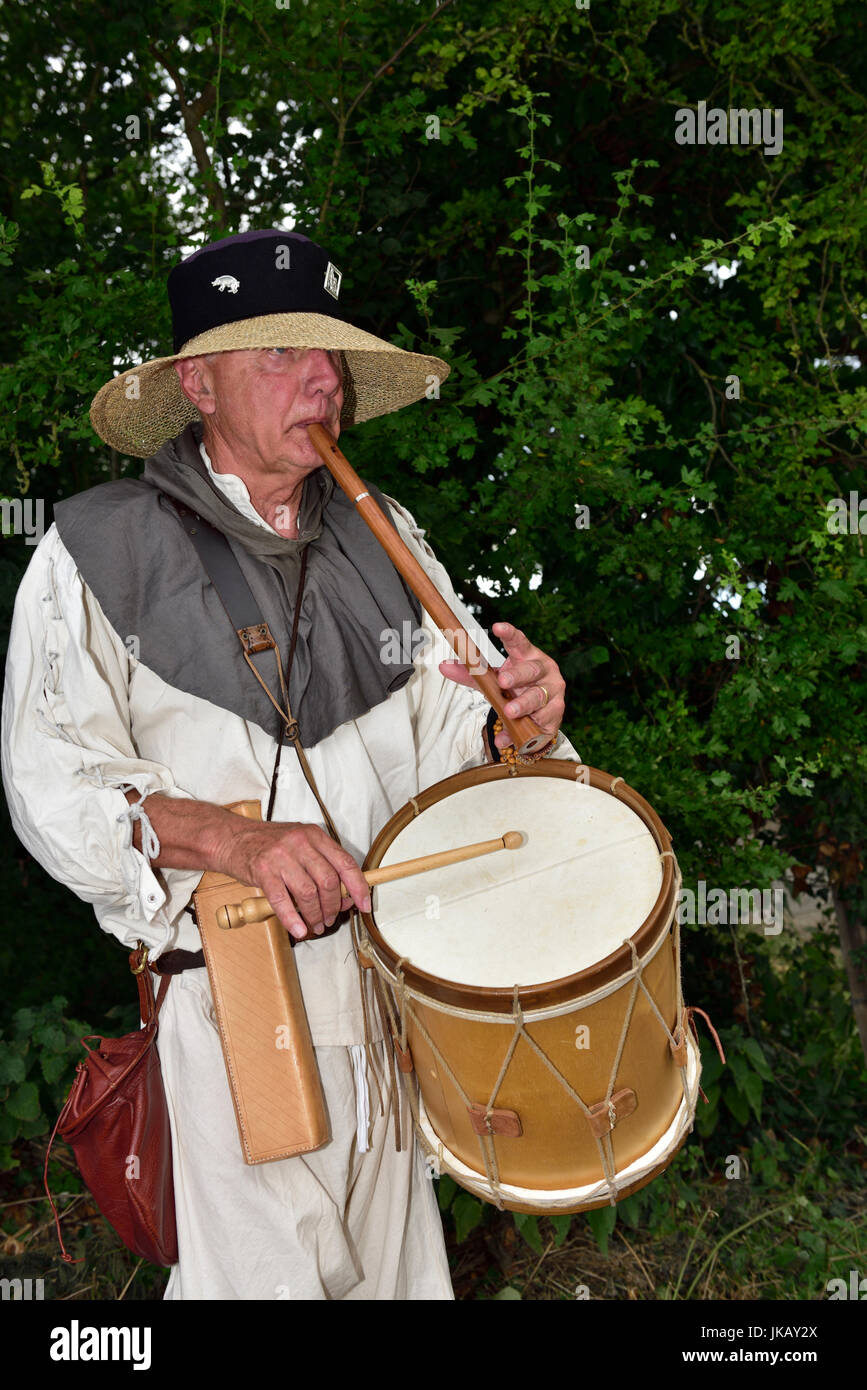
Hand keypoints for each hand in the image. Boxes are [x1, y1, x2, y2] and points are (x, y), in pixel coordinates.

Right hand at [216, 819, 370, 940]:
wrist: (233, 839)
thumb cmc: (270, 845)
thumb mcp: (301, 845)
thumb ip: (323, 865)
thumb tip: (345, 896)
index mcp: (314, 835)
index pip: (345, 863)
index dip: (358, 887)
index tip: (364, 904)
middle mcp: (300, 843)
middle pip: (328, 881)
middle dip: (333, 906)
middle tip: (331, 919)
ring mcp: (281, 856)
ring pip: (309, 893)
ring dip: (315, 915)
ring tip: (315, 925)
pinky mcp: (263, 871)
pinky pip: (282, 900)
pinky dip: (292, 918)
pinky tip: (298, 928)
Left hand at [439, 621, 565, 750]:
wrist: (538, 712)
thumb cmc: (517, 688)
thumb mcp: (493, 680)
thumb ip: (472, 673)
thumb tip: (444, 665)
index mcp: (529, 656)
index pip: (519, 642)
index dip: (509, 634)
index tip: (497, 627)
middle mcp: (545, 670)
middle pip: (532, 670)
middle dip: (517, 675)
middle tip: (502, 681)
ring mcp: (553, 692)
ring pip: (538, 697)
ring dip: (523, 705)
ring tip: (509, 711)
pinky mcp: (556, 714)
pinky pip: (539, 723)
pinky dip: (522, 731)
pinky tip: (508, 737)